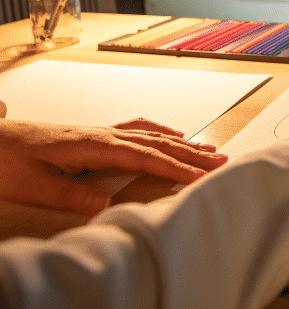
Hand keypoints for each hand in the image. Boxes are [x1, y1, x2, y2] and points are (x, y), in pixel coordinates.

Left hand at [0, 117, 227, 216]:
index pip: (145, 157)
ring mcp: (101, 132)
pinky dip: (162, 132)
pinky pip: (139, 129)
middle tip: (222, 161)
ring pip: (152, 135)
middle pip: (157, 143)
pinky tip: (172, 135)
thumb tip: (105, 202)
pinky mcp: (95, 135)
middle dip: (192, 154)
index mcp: (92, 144)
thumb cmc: (5, 159)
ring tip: (210, 149)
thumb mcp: (31, 183)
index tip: (200, 177)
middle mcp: (102, 134)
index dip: (175, 168)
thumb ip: (69, 193)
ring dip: (184, 144)